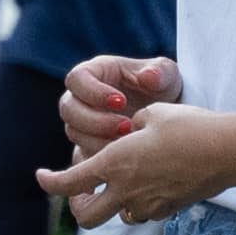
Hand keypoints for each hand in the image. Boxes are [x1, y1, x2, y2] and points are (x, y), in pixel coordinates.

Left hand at [38, 101, 235, 227]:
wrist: (228, 151)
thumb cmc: (189, 126)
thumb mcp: (153, 115)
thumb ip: (132, 128)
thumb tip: (132, 135)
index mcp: (115, 163)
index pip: (69, 182)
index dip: (49, 182)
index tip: (41, 176)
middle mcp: (126, 190)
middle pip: (86, 216)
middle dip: (78, 206)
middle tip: (82, 191)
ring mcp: (148, 204)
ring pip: (119, 214)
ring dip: (114, 202)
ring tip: (124, 181)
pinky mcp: (169, 209)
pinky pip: (144, 211)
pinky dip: (140, 201)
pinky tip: (153, 182)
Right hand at [59, 54, 179, 153]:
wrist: (166, 116)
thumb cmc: (162, 88)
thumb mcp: (167, 75)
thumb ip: (159, 71)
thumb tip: (148, 77)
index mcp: (94, 73)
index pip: (76, 78)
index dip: (93, 91)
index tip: (120, 102)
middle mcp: (81, 98)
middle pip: (68, 109)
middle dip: (95, 121)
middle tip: (125, 127)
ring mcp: (81, 124)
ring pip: (74, 134)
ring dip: (98, 142)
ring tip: (128, 144)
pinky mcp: (86, 147)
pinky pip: (80, 158)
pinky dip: (98, 161)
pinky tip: (121, 163)